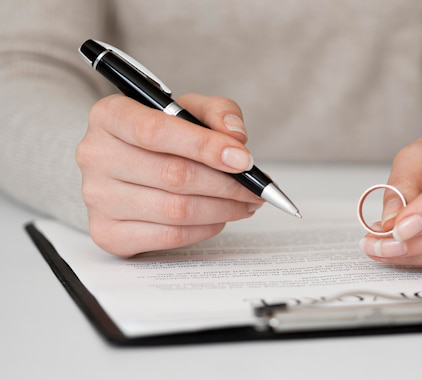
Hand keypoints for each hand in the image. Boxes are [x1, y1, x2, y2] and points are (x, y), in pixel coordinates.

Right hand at [76, 94, 263, 256]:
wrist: (126, 164)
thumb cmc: (162, 135)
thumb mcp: (189, 109)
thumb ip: (217, 113)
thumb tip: (236, 138)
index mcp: (109, 115)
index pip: (156, 131)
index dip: (205, 147)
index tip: (244, 160)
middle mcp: (95, 155)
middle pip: (174, 175)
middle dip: (227, 184)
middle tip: (256, 189)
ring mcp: (97, 198)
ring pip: (176, 211)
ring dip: (223, 209)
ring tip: (246, 203)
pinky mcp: (107, 233)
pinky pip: (169, 236)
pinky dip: (205, 229)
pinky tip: (220, 217)